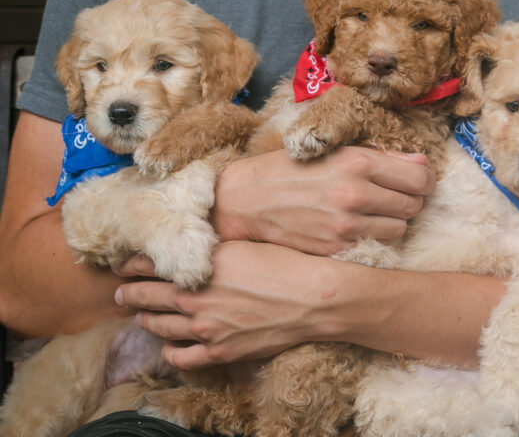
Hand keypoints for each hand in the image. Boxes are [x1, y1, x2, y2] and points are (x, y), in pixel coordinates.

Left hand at [114, 242, 342, 369]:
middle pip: (146, 295)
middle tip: (120, 292)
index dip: (133, 264)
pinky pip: (180, 358)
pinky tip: (169, 348)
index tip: (125, 265)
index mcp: (201, 266)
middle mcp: (195, 296)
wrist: (313, 297)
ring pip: (158, 326)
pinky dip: (169, 353)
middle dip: (129, 292)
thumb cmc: (288, 265)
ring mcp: (204, 327)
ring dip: (144, 320)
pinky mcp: (218, 351)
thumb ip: (214, 252)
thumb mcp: (245, 246)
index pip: (151, 264)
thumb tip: (198, 250)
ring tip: (138, 317)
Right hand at [211, 146, 435, 255]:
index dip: (424, 182)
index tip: (417, 184)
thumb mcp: (334, 152)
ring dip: (392, 222)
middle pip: (413, 206)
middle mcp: (356, 194)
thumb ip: (382, 158)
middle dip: (408, 201)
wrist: (245, 201)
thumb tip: (422, 164)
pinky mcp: (337, 249)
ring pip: (399, 229)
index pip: (419, 179)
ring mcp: (346, 226)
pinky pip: (375, 246)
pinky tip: (356, 228)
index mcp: (358, 163)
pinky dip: (372, 239)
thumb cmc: (289, 171)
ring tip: (373, 214)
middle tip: (392, 198)